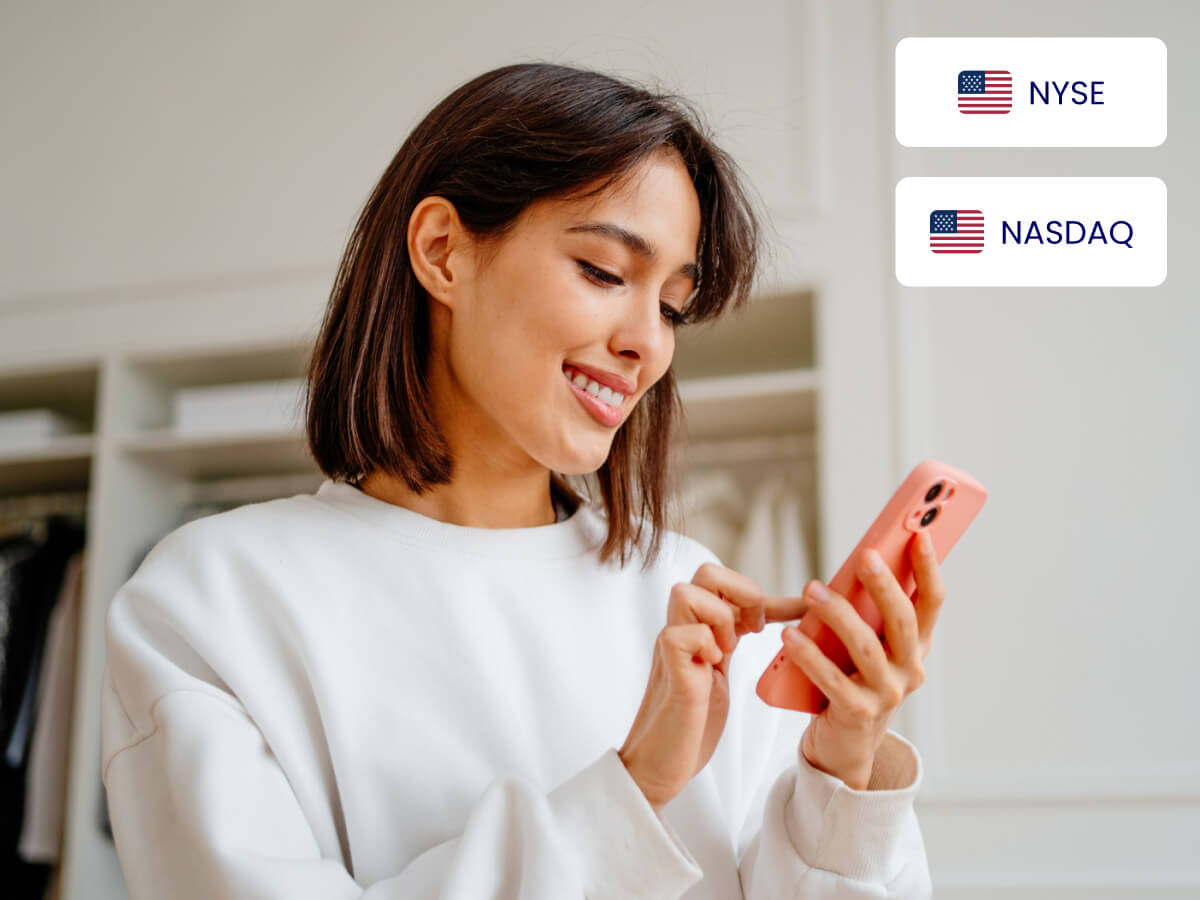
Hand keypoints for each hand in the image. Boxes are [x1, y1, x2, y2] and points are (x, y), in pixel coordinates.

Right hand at [619, 562, 809, 810]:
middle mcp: (682, 632)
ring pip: (685, 593)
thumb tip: (764, 627)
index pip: (728, 588)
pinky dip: (704, 644)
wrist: (658, 768)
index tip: (803, 610)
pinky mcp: (670, 672)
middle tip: (755, 628)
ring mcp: (672, 649)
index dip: (769, 595)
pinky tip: (713, 667)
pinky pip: (680, 635)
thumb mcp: (719, 676)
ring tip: (729, 649)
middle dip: (740, 590)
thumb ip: (729, 646)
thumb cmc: (690, 725)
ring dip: (719, 616)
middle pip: (705, 572)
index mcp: (697, 630)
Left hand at [783, 530, 944, 789]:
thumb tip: (857, 563)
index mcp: (915, 647)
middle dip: (886, 586)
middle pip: (902, 621)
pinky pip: (832, 680)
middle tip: (865, 556)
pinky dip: (809, 656)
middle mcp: (909, 670)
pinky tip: (789, 637)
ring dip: (838, 615)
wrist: (844, 745)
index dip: (929, 569)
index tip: (920, 534)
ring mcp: (887, 694)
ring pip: (865, 647)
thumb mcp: (866, 645)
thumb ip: (867, 613)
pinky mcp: (858, 714)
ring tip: (811, 590)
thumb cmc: (851, 680)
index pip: (932, 603)